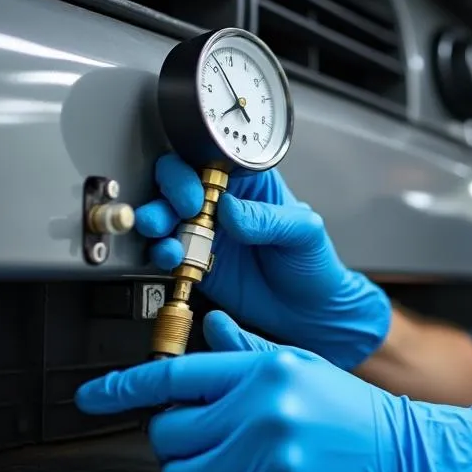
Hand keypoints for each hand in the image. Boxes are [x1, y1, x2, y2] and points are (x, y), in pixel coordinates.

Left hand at [74, 312, 471, 471]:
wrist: (406, 456)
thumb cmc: (353, 413)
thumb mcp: (303, 367)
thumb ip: (248, 351)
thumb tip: (208, 326)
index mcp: (266, 370)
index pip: (175, 375)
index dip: (122, 387)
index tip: (92, 397)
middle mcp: (263, 410)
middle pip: (168, 434)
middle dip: (180, 444)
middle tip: (212, 446)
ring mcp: (268, 459)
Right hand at [135, 153, 390, 369]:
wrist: (308, 311)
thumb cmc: (313, 262)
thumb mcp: (304, 232)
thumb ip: (269, 218)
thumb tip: (230, 208)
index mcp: (251, 183)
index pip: (215, 160)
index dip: (198, 168)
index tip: (199, 189)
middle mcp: (223, 203)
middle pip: (181, 182)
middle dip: (171, 191)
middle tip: (182, 209)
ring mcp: (207, 232)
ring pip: (168, 215)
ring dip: (158, 220)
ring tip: (164, 233)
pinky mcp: (195, 262)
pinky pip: (169, 251)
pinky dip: (162, 252)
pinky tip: (171, 257)